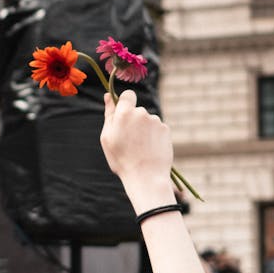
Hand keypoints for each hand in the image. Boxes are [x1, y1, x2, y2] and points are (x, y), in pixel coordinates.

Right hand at [100, 90, 174, 210]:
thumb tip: (108, 96)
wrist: (146, 177)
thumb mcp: (108, 138)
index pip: (128, 95)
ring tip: (140, 149)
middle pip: (137, 111)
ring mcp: (155, 120)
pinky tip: (150, 150)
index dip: (126, 104)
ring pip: (148, 121)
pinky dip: (154, 137)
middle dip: (134, 121)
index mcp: (125, 113)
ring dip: (144, 130)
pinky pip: (157, 129)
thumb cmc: (122, 160)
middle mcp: (142, 113)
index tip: (124, 115)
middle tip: (130, 142)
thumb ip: (109, 114)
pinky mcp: (165, 129)